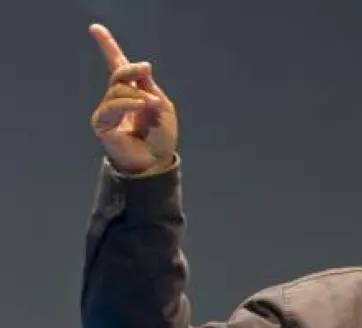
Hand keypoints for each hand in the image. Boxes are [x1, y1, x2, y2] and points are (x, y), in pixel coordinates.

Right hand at [89, 24, 177, 173]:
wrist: (157, 161)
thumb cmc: (161, 137)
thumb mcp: (162, 106)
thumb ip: (150, 87)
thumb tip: (142, 68)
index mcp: (132, 92)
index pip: (116, 66)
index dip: (107, 46)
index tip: (95, 28)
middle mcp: (117, 98)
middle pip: (118, 73)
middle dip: (131, 68)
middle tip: (146, 68)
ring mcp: (108, 110)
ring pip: (117, 89)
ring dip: (137, 93)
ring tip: (151, 104)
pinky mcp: (102, 123)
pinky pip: (113, 105)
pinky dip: (129, 103)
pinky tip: (142, 106)